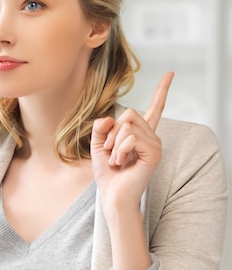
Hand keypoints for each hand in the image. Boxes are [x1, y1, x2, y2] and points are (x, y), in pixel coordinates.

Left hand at [91, 72, 173, 212]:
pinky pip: (131, 138)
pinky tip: (122, 163)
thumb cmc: (108, 174)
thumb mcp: (97, 145)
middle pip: (128, 113)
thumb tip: (110, 118)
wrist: (112, 195)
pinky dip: (119, 150)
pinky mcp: (154, 153)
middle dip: (111, 132)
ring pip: (127, 125)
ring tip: (117, 160)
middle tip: (110, 151)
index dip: (162, 90)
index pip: (154, 107)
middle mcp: (151, 136)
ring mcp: (155, 144)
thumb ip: (101, 128)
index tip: (170, 73)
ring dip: (114, 144)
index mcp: (140, 133)